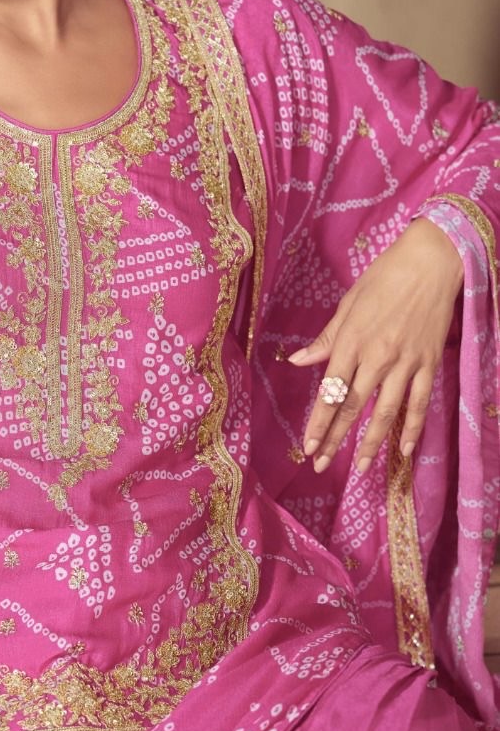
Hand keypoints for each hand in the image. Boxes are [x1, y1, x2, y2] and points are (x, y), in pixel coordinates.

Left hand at [287, 217, 463, 474]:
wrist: (431, 263)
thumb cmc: (384, 278)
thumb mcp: (348, 304)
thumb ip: (326, 338)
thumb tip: (298, 361)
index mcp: (352, 341)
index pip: (331, 391)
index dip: (319, 421)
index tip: (308, 445)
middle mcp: (377, 357)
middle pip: (354, 407)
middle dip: (336, 439)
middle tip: (322, 465)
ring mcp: (405, 363)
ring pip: (386, 412)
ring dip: (372, 442)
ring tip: (362, 467)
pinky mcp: (428, 364)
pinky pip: (418, 403)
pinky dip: (412, 428)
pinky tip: (404, 449)